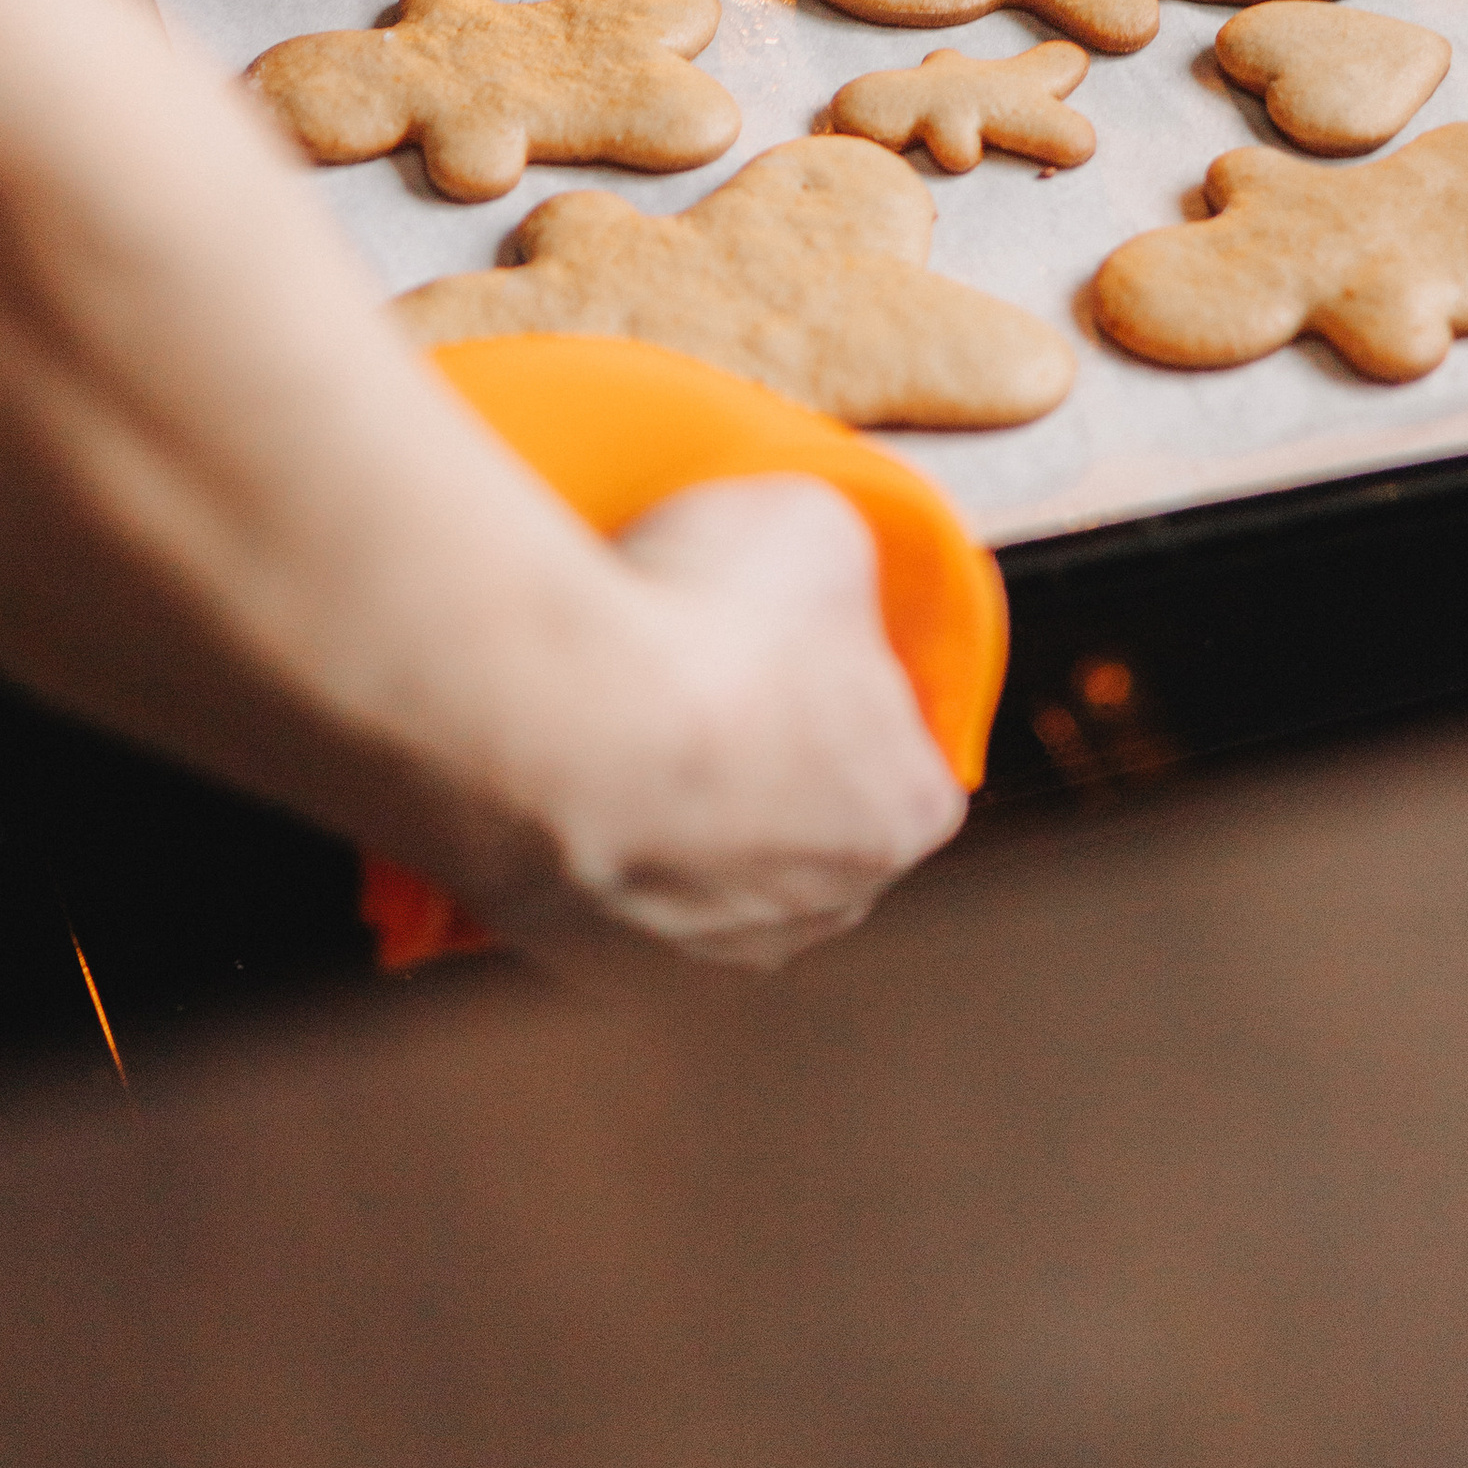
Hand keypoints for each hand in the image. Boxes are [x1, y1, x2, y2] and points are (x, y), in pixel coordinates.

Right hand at [494, 474, 969, 972]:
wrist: (563, 708)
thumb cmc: (711, 635)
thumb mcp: (819, 528)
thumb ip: (840, 569)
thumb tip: (813, 567)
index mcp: (904, 812)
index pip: (903, 748)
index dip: (850, 680)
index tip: (800, 634)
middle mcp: (817, 901)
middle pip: (806, 811)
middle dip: (765, 747)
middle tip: (712, 663)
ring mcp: (700, 937)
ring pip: (705, 854)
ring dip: (677, 788)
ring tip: (630, 698)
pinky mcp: (589, 939)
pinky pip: (607, 870)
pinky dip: (593, 817)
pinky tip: (575, 745)